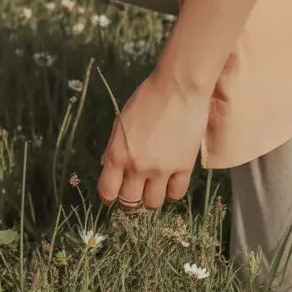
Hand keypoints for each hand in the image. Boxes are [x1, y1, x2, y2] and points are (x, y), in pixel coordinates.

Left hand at [97, 72, 211, 210]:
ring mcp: (161, 170)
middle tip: (135, 192)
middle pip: (129, 202)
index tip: (114, 196)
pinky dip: (172, 192)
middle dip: (130, 200)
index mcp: (118, 154)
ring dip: (151, 197)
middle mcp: (137, 167)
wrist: (177, 88)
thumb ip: (115, 147)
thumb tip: (110, 166)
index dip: (109, 197)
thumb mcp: (121, 122)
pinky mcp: (183, 168)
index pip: (107, 191)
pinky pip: (176, 194)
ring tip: (154, 187)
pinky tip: (171, 183)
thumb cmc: (146, 98)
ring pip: (153, 203)